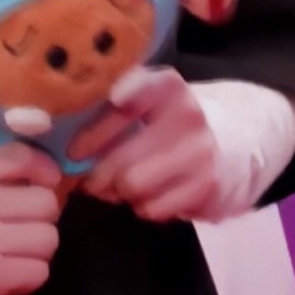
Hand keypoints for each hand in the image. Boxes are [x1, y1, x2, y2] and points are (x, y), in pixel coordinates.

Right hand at [0, 143, 61, 294]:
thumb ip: (3, 172)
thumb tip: (54, 172)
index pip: (23, 157)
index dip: (46, 171)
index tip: (46, 185)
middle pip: (46, 201)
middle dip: (41, 219)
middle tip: (19, 230)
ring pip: (48, 237)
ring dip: (37, 252)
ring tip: (12, 254)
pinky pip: (39, 270)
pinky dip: (29, 277)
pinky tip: (6, 275)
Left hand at [69, 66, 222, 221]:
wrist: (235, 137)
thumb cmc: (170, 118)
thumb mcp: (146, 96)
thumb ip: (109, 106)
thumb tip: (59, 140)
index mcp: (165, 85)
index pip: (119, 111)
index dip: (91, 136)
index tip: (73, 152)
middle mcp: (187, 116)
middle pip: (121, 163)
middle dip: (97, 176)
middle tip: (89, 180)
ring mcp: (201, 153)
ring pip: (134, 188)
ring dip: (120, 192)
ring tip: (120, 185)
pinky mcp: (209, 187)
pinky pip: (154, 209)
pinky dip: (143, 206)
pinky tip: (149, 193)